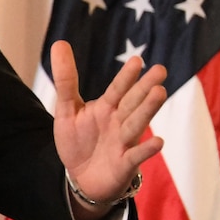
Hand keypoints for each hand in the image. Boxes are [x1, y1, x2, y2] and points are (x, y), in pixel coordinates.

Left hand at [50, 40, 166, 203]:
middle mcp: (119, 122)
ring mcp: (124, 142)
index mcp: (107, 107)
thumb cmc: (78, 140)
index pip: (118, 89)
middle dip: (144, 88)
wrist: (81, 177)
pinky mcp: (124, 164)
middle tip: (160, 70)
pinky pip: (136, 156)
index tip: (137, 60)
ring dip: (148, 110)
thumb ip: (66, 79)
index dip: (126, 76)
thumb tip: (59, 42)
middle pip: (133, 102)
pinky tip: (158, 141)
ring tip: (160, 93)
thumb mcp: (67, 109)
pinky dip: (146, 149)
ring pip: (136, 124)